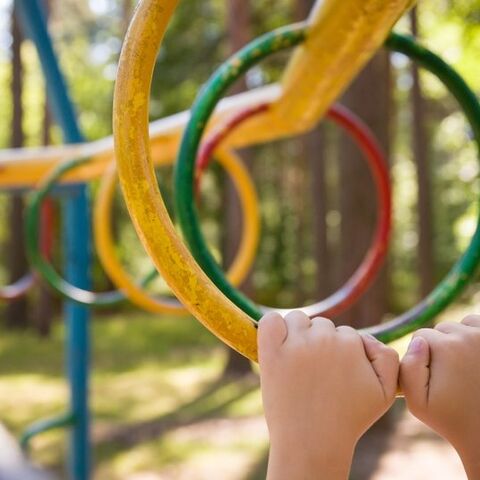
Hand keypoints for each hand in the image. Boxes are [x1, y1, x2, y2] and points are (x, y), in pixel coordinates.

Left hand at [258, 311, 398, 479]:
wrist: (312, 444)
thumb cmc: (348, 419)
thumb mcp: (385, 392)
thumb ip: (387, 358)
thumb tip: (366, 337)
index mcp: (351, 343)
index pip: (345, 333)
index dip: (341, 353)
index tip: (335, 375)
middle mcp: (323, 338)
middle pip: (321, 325)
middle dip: (320, 342)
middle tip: (317, 373)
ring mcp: (295, 344)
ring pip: (297, 319)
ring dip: (297, 333)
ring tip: (298, 363)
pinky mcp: (271, 352)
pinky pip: (270, 320)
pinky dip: (273, 325)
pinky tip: (277, 342)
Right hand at [400, 315, 479, 478]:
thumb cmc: (451, 419)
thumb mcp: (417, 402)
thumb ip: (407, 370)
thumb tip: (418, 342)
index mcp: (446, 348)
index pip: (420, 336)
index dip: (421, 356)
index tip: (432, 377)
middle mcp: (469, 336)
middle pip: (440, 329)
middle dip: (440, 347)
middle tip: (449, 375)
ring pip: (459, 326)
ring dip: (457, 340)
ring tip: (462, 367)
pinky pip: (477, 325)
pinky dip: (473, 336)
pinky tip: (473, 358)